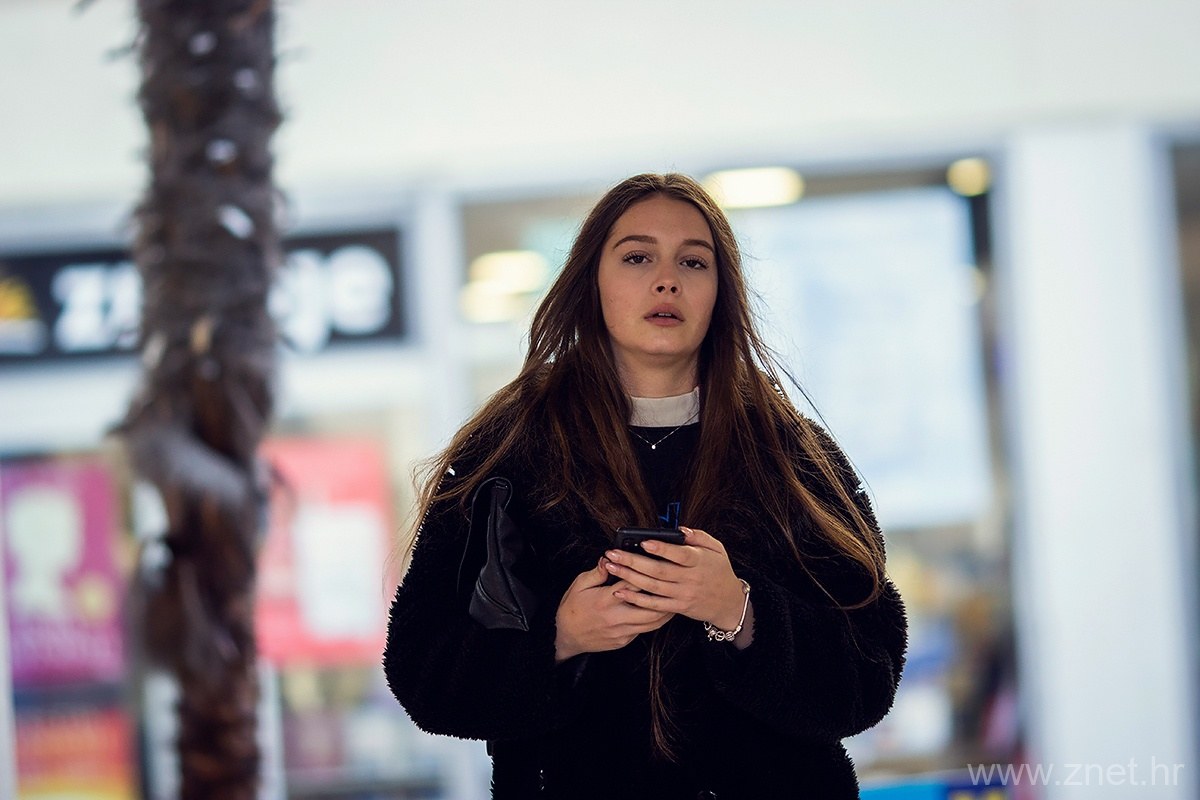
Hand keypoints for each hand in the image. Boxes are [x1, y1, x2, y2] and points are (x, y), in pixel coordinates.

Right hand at [554, 557, 673, 662]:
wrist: (566, 637)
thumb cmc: (572, 609)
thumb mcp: (579, 585)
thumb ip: (597, 572)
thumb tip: (609, 558)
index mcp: (606, 599)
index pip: (633, 584)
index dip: (646, 573)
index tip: (657, 564)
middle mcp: (617, 617)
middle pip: (651, 607)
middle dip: (665, 596)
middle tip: (675, 585)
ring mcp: (622, 631)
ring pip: (652, 622)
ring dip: (666, 611)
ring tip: (675, 599)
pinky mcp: (624, 640)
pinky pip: (644, 631)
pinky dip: (655, 621)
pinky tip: (661, 613)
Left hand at [602, 527, 752, 643]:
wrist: (728, 602)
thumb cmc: (720, 570)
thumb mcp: (717, 548)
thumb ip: (699, 537)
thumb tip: (680, 530)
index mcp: (699, 561)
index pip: (679, 555)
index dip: (661, 549)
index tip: (644, 542)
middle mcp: (689, 579)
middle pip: (658, 571)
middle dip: (632, 562)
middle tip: (613, 554)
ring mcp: (682, 595)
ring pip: (652, 587)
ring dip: (629, 577)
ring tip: (611, 567)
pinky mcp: (677, 607)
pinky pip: (654, 605)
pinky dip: (636, 599)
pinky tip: (620, 591)